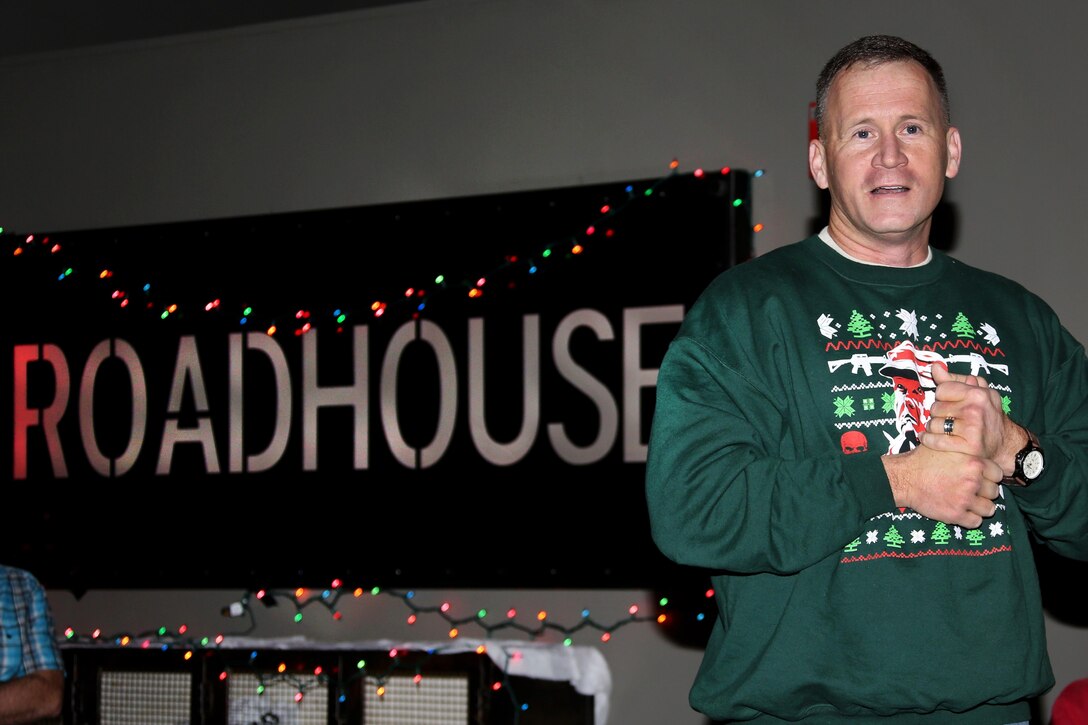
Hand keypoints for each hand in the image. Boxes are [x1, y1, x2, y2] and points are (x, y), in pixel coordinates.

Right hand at [884, 443, 1002, 528]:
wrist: (904, 478)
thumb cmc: (922, 460)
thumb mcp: (945, 447)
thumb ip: (964, 450)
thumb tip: (974, 447)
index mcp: (974, 463)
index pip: (998, 475)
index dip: (990, 477)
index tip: (982, 479)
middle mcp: (973, 481)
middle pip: (994, 492)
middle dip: (984, 492)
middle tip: (972, 491)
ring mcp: (965, 499)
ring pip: (989, 509)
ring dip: (980, 507)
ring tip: (969, 503)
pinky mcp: (956, 514)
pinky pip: (976, 522)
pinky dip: (971, 519)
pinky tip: (962, 512)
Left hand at [922, 364, 1022, 472]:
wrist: (1006, 442)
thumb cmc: (987, 414)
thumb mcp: (978, 393)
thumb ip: (954, 380)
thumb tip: (935, 367)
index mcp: (977, 394)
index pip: (941, 390)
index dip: (942, 397)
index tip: (947, 402)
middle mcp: (975, 410)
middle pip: (935, 407)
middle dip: (938, 413)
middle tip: (947, 417)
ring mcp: (972, 429)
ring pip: (933, 424)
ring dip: (933, 427)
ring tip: (941, 428)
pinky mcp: (969, 446)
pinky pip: (936, 441)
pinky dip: (928, 440)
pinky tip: (927, 438)